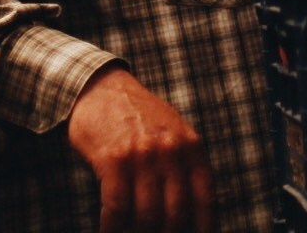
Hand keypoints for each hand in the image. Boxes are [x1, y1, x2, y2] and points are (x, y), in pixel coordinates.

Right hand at [67, 65, 214, 232]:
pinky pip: (117, 207)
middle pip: (176, 213)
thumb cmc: (138, 116)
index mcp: (190, 146)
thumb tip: (194, 212)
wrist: (101, 88)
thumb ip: (186, 165)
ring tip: (131, 232)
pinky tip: (109, 230)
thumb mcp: (173, 132)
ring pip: (147, 215)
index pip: (206, 198)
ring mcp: (141, 154)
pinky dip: (112, 227)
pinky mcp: (113, 159)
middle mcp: (170, 150)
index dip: (203, 227)